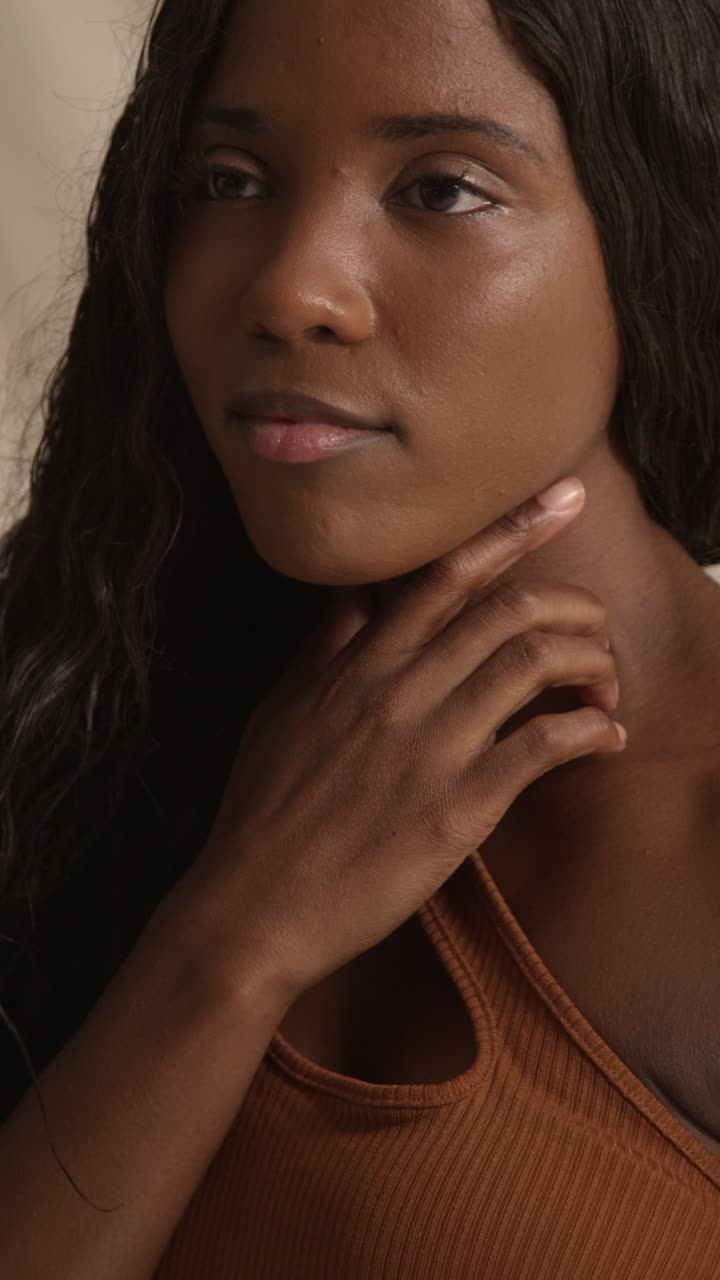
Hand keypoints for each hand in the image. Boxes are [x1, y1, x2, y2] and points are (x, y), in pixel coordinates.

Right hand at [186, 478, 624, 1005]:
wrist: (254, 908)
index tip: (562, 499)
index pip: (447, 575)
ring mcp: (429, 748)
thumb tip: (353, 595)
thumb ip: (326, 649)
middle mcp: (399, 692)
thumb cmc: (264, 812)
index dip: (513, 529)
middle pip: (509, 610)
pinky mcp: (457, 809)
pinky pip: (542, 747)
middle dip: (575, 604)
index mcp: (358, 665)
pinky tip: (605, 738)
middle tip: (599, 623)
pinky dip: (589, 732)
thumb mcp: (281, 713)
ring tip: (604, 684)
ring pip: (533, 663)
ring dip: (589, 663)